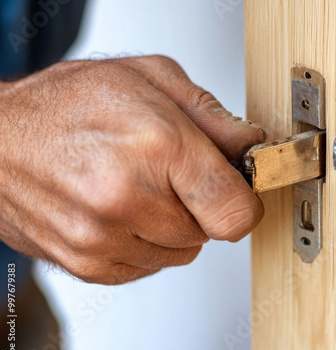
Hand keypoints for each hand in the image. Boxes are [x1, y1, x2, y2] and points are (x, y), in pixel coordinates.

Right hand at [0, 55, 264, 283]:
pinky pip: (150, 266)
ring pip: (181, 252)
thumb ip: (212, 116)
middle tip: (172, 173)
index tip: (238, 190)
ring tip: (141, 186)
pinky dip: (147, 242)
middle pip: (210, 232)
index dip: (244, 201)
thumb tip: (250, 146)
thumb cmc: (67, 103)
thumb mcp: (150, 78)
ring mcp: (103, 238)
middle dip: (201, 204)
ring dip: (173, 224)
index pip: (235, 211)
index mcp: (156, 146)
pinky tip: (123, 209)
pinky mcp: (88, 264)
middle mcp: (127, 198)